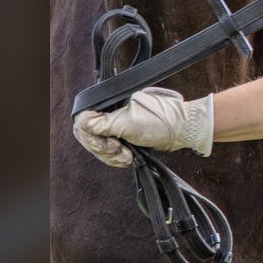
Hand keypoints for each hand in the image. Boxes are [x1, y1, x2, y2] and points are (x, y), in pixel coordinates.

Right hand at [73, 88, 213, 167]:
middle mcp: (109, 113)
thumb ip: (104, 123)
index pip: (84, 121)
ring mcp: (114, 125)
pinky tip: (128, 158)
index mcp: (109, 103)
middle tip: (120, 151)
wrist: (181, 130)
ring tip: (128, 156)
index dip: (92, 137)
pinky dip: (116, 159)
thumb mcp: (130, 123)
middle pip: (88, 137)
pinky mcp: (121, 137)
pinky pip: (107, 152)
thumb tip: (81, 120)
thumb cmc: (160, 122)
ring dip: (111, 156)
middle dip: (103, 149)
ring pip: (98, 147)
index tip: (109, 144)